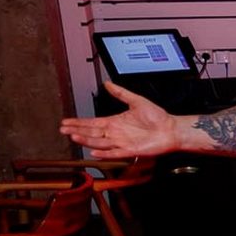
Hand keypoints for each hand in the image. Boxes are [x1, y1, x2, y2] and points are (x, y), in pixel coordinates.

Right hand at [59, 81, 179, 158]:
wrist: (171, 128)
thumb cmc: (158, 117)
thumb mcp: (137, 100)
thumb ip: (121, 93)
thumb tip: (108, 83)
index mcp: (115, 122)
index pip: (92, 123)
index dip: (79, 122)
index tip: (66, 122)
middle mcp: (116, 133)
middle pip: (92, 133)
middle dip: (77, 131)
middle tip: (64, 130)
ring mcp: (122, 142)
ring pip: (99, 143)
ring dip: (86, 140)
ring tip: (74, 137)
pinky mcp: (131, 150)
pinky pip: (115, 152)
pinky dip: (104, 153)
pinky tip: (94, 152)